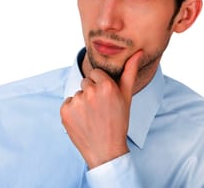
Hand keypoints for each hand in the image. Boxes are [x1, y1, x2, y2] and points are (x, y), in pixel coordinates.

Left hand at [60, 50, 142, 168]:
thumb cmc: (118, 122)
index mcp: (107, 86)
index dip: (101, 86)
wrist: (106, 151)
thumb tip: (138, 53)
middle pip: (86, 82)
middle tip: (99, 109)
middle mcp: (90, 92)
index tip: (105, 98)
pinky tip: (82, 121)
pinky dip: (73, 111)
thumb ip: (129, 72)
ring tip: (92, 117)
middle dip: (91, 92)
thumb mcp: (126, 97)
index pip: (96, 74)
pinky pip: (68, 103)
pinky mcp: (65, 111)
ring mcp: (77, 102)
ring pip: (77, 93)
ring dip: (82, 102)